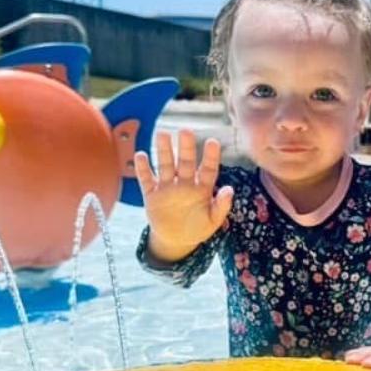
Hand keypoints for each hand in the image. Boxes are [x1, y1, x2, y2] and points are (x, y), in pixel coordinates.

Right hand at [135, 129, 233, 261]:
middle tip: (185, 131)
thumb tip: (230, 190)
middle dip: (186, 147)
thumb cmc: (198, 228)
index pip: (209, 169)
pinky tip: (141, 155)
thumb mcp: (213, 221)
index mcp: (203, 188)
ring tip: (162, 134)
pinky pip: (146, 179)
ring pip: (166, 165)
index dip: (211, 156)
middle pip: (186, 162)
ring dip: (164, 151)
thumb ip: (221, 206)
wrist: (175, 240)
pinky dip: (143, 168)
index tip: (213, 142)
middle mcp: (186, 183)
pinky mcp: (152, 194)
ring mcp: (168, 187)